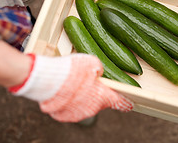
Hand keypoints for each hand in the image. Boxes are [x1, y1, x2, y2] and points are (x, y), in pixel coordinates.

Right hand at [9, 53, 132, 121]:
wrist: (47, 80)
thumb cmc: (71, 70)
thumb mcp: (91, 62)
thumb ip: (98, 69)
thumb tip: (98, 73)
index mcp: (102, 96)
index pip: (119, 102)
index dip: (125, 102)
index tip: (129, 104)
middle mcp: (92, 108)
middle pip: (99, 102)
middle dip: (97, 94)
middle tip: (89, 83)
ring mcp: (77, 114)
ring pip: (84, 105)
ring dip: (83, 97)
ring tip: (74, 84)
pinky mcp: (63, 116)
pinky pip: (71, 108)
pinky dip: (70, 101)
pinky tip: (65, 91)